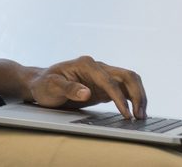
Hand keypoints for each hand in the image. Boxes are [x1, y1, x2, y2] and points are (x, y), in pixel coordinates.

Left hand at [24, 55, 147, 118]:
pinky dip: (132, 101)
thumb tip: (86, 92)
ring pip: (129, 82)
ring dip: (138, 97)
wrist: (40, 84)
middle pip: (127, 76)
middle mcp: (98, 67)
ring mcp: (102, 76)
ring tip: (141, 117)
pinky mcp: (104, 87)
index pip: (110, 80)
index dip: (119, 98)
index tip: (126, 114)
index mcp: (86, 64)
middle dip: (137, 95)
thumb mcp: (51, 87)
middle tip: (140, 116)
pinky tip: (135, 113)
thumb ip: (68, 88)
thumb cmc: (44, 85)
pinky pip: (124, 91)